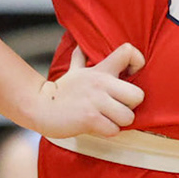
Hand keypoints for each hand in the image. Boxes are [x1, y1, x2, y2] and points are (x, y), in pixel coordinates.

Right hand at [29, 43, 144, 138]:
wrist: (40, 106)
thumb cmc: (62, 91)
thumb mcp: (73, 71)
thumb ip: (80, 59)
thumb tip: (79, 45)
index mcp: (100, 69)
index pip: (129, 52)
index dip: (137, 62)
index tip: (131, 74)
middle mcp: (101, 82)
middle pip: (138, 95)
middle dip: (131, 106)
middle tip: (118, 107)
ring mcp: (95, 100)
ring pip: (128, 117)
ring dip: (119, 122)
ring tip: (106, 119)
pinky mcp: (89, 118)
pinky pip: (113, 130)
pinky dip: (107, 132)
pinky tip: (97, 126)